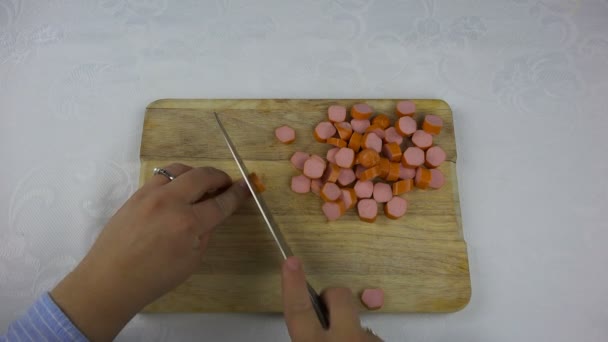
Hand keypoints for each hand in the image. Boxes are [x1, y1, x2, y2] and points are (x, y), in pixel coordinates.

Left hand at [51, 163, 249, 340]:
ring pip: (179, 170)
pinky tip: (178, 191)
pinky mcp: (136, 194)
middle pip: (202, 176)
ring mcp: (150, 194)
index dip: (238, 193)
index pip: (221, 202)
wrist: (110, 279)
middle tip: (226, 184)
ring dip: (196, 174)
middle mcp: (170, 202)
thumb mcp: (191, 261)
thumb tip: (211, 214)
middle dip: (219, 177)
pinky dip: (175, 179)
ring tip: (201, 185)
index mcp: (188, 224)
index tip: (248, 186)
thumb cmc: (154, 278)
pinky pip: (161, 177)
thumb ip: (204, 233)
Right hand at [281, 257, 381, 341]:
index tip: (291, 261)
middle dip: (331, 295)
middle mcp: (345, 337)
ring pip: (358, 320)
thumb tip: (304, 330)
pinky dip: (362, 339)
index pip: (299, 310)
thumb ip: (305, 339)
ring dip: (350, 327)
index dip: (293, 285)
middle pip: (339, 296)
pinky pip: (371, 336)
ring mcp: (368, 340)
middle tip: (325, 311)